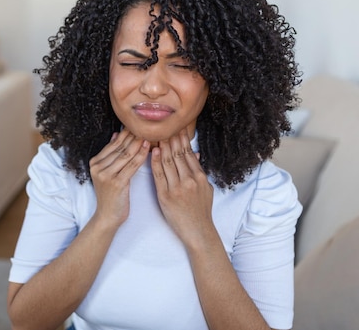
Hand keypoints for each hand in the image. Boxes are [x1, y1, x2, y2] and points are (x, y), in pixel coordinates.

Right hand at [89, 130, 149, 228]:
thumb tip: (116, 134)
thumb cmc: (111, 195)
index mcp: (95, 162)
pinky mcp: (116, 183)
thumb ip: (111, 154)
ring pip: (126, 154)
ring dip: (139, 142)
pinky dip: (141, 155)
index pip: (114, 144)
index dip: (127, 133)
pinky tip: (148, 147)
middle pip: (120, 147)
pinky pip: (132, 165)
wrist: (108, 216)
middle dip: (134, 135)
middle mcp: (98, 167)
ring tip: (150, 133)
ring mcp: (106, 175)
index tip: (139, 124)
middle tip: (148, 125)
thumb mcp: (107, 173)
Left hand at [151, 129, 214, 246]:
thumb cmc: (201, 210)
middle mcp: (189, 180)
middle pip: (178, 154)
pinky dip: (155, 162)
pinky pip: (159, 175)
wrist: (198, 231)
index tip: (176, 129)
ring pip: (168, 162)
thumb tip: (196, 153)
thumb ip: (200, 171)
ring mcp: (177, 187)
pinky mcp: (165, 196)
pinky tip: (152, 152)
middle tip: (164, 127)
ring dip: (162, 147)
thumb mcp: (206, 188)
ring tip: (157, 135)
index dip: (182, 140)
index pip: (189, 153)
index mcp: (200, 177)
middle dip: (171, 139)